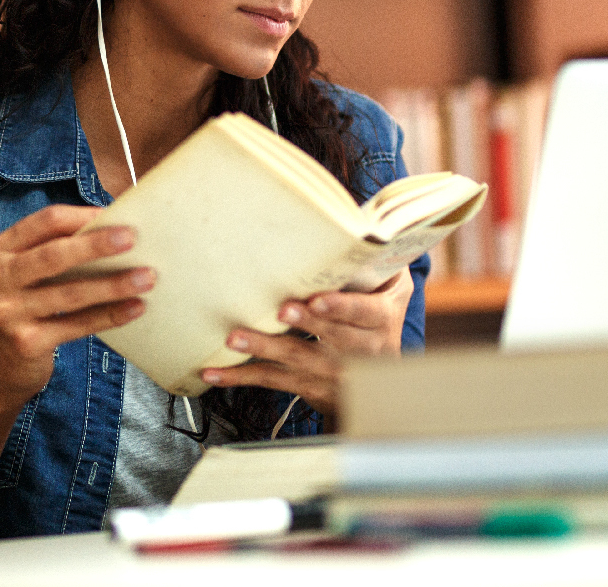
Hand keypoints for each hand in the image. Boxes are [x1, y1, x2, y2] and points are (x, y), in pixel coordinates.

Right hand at [0, 205, 153, 404]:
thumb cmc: (23, 308)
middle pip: (54, 254)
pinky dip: (109, 315)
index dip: (82, 216)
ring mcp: (8, 312)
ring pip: (69, 292)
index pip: (45, 222)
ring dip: (113, 284)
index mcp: (0, 249)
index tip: (117, 214)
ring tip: (146, 277)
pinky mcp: (25, 343)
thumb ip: (55, 251)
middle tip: (133, 238)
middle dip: (96, 245)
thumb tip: (115, 230)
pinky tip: (135, 308)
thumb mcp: (25, 274)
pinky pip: (76, 325)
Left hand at [199, 269, 412, 418]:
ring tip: (235, 339)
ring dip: (264, 349)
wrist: (386, 383)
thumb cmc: (378, 317)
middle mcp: (361, 351)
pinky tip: (215, 374)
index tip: (317, 300)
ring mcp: (334, 373)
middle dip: (304, 324)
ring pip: (297, 360)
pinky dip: (242, 377)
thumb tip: (365, 220)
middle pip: (331, 337)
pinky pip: (274, 381)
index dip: (340, 307)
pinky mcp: (310, 387)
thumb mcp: (393, 290)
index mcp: (381, 320)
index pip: (362, 313)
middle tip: (280, 310)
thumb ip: (382, 260)